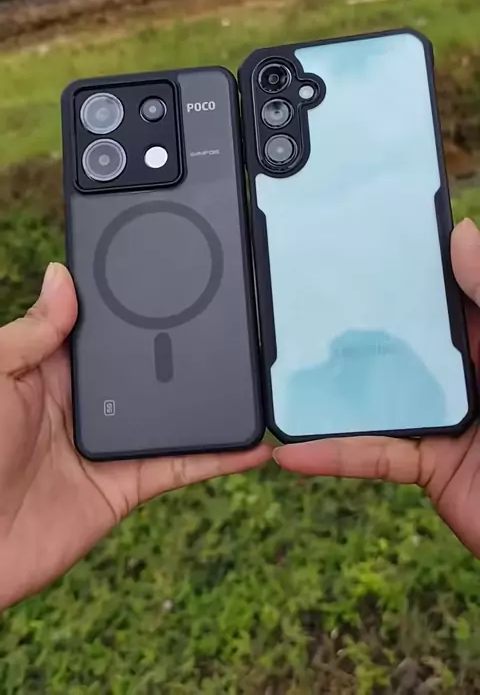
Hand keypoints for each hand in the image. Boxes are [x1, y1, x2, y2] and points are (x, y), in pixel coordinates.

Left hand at [0, 264, 270, 609]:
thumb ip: (30, 332)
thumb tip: (61, 275)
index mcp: (52, 370)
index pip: (104, 329)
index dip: (133, 305)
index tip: (174, 275)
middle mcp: (88, 402)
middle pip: (148, 367)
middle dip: (186, 345)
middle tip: (234, 318)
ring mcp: (111, 443)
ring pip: (172, 414)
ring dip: (210, 398)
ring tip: (254, 375)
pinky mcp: (126, 485)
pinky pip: (181, 466)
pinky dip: (218, 457)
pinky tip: (251, 445)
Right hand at [275, 219, 479, 557]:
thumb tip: (463, 233)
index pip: (441, 296)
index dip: (407, 269)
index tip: (362, 242)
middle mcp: (463, 374)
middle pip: (399, 341)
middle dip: (356, 323)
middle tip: (303, 297)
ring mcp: (442, 419)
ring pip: (375, 396)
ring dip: (330, 391)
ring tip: (282, 369)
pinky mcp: (428, 465)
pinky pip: (373, 457)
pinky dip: (333, 457)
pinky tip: (293, 452)